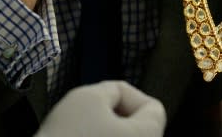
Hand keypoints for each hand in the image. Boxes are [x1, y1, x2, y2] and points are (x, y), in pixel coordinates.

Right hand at [34, 80, 165, 136]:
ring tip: (80, 131)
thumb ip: (111, 89)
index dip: (126, 95)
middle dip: (115, 114)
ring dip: (104, 131)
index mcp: (147, 135)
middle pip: (139, 126)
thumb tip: (116, 97)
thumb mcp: (89, 96)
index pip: (153, 106)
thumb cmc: (68, 135)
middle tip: (89, 113)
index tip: (102, 99)